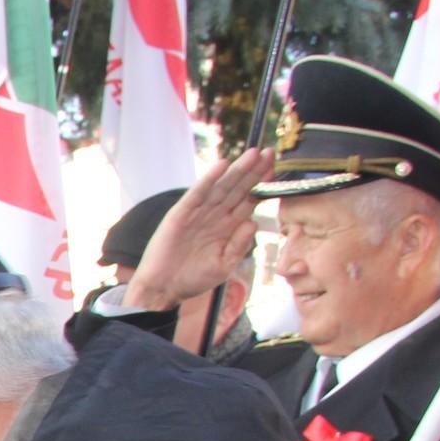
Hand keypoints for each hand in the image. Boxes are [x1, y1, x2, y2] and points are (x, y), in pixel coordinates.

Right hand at [125, 146, 275, 313]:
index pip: (248, 200)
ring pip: (222, 187)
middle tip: (270, 152)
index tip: (276, 169)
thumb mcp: (224, 265)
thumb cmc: (193, 279)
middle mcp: (215, 216)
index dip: (262, 184)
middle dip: (254, 170)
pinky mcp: (181, 214)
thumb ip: (239, 245)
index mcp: (227, 227)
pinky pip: (197, 193)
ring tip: (253, 154)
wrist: (163, 289)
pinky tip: (222, 165)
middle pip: (238, 188)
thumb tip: (254, 222)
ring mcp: (198, 213)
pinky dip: (209, 179)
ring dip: (237, 170)